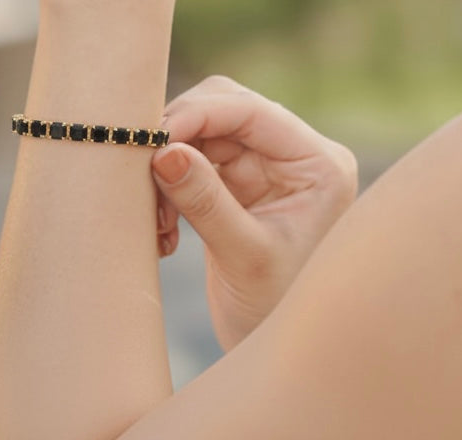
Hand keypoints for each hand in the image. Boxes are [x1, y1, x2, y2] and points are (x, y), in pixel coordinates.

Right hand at [151, 76, 358, 351]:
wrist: (277, 350)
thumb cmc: (277, 312)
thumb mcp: (245, 256)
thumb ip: (206, 201)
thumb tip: (164, 150)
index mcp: (318, 163)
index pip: (254, 113)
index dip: (199, 115)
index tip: (151, 140)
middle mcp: (295, 155)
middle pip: (227, 110)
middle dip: (180, 138)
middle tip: (143, 173)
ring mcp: (267, 167)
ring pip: (204, 134)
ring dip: (169, 167)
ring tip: (157, 221)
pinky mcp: (240, 184)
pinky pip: (194, 161)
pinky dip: (170, 186)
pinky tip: (164, 230)